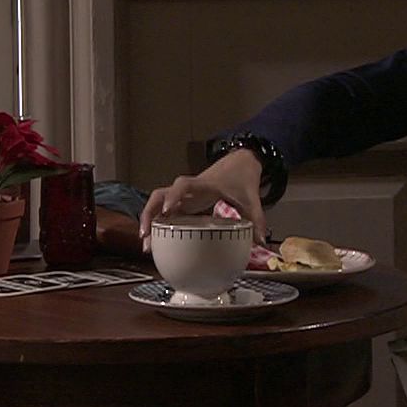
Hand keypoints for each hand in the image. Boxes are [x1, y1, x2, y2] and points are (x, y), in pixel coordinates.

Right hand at [138, 150, 267, 248]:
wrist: (240, 162)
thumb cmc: (241, 179)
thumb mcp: (251, 199)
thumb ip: (257, 220)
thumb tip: (261, 242)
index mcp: (203, 185)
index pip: (182, 186)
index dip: (173, 196)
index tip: (166, 211)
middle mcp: (188, 189)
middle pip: (159, 195)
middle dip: (149, 214)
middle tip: (145, 235)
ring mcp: (184, 195)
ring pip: (157, 203)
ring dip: (149, 220)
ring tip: (145, 243)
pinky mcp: (184, 201)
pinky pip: (166, 211)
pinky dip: (158, 224)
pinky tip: (155, 241)